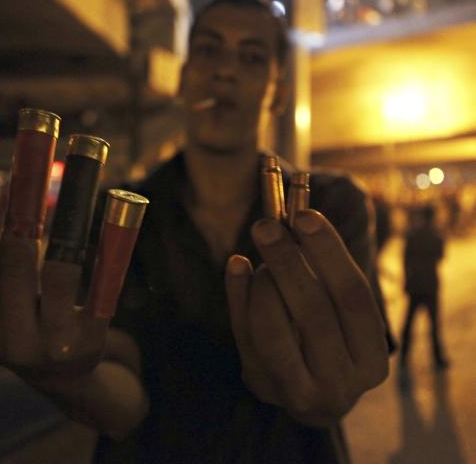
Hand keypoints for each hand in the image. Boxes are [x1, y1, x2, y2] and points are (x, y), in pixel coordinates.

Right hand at [0, 167, 108, 388]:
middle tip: (40, 152)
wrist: (60, 374)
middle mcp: (10, 343)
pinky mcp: (93, 340)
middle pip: (17, 260)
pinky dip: (112, 244)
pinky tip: (122, 204)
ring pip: (62, 270)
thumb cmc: (11, 325)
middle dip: (28, 203)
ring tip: (83, 161)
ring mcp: (55, 344)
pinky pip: (104, 287)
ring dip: (71, 212)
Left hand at [225, 210, 387, 425]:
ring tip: (261, 260)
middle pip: (314, 313)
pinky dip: (237, 293)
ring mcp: (297, 391)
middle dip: (287, 262)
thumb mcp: (339, 312)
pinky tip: (236, 264)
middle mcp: (341, 383)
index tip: (304, 215)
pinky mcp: (261, 384)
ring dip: (263, 283)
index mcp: (371, 358)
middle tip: (265, 225)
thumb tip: (294, 218)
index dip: (329, 253)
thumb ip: (326, 273)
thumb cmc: (329, 336)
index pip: (354, 298)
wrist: (310, 391)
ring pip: (272, 329)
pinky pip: (242, 333)